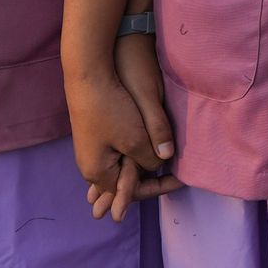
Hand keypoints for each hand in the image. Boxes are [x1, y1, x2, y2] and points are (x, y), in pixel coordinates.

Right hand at [68, 38, 178, 220]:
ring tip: (163, 169)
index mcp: (97, 173)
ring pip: (122, 167)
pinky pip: (118, 154)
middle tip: (175, 178)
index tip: (180, 181)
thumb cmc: (109, 107)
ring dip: (141, 168)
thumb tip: (163, 162)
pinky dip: (133, 157)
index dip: (157, 188)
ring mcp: (90, 151)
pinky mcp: (94, 135)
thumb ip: (151, 157)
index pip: (130, 192)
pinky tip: (145, 153)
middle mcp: (90, 166)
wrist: (87, 75)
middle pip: (124, 182)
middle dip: (148, 180)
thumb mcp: (136, 137)